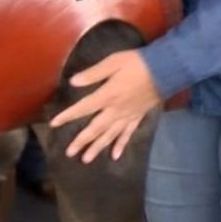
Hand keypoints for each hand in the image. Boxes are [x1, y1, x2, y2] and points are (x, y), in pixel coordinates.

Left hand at [47, 51, 161, 162]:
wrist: (166, 69)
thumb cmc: (138, 63)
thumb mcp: (113, 62)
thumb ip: (93, 73)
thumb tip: (73, 81)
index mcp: (108, 95)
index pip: (84, 108)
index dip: (68, 116)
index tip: (54, 124)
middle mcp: (116, 110)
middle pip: (96, 128)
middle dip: (82, 141)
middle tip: (69, 153)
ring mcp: (127, 116)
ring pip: (110, 135)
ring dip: (98, 148)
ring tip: (86, 159)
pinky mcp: (137, 117)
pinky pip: (128, 134)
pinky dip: (121, 145)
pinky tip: (115, 156)